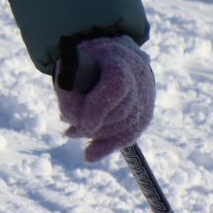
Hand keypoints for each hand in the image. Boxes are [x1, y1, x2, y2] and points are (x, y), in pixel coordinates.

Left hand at [54, 35, 154, 161]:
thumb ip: (68, 79)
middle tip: (68, 124)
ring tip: (71, 131)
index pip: (115, 88)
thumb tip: (68, 116)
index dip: (98, 108)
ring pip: (120, 128)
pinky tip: (89, 155)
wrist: (122, 58)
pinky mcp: (144, 117)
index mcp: (122, 64)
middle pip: (116, 113)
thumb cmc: (95, 57)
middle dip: (89, 123)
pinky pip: (127, 136)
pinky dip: (107, 147)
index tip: (82, 122)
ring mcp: (145, 103)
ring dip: (94, 134)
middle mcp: (139, 84)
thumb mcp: (76, 57)